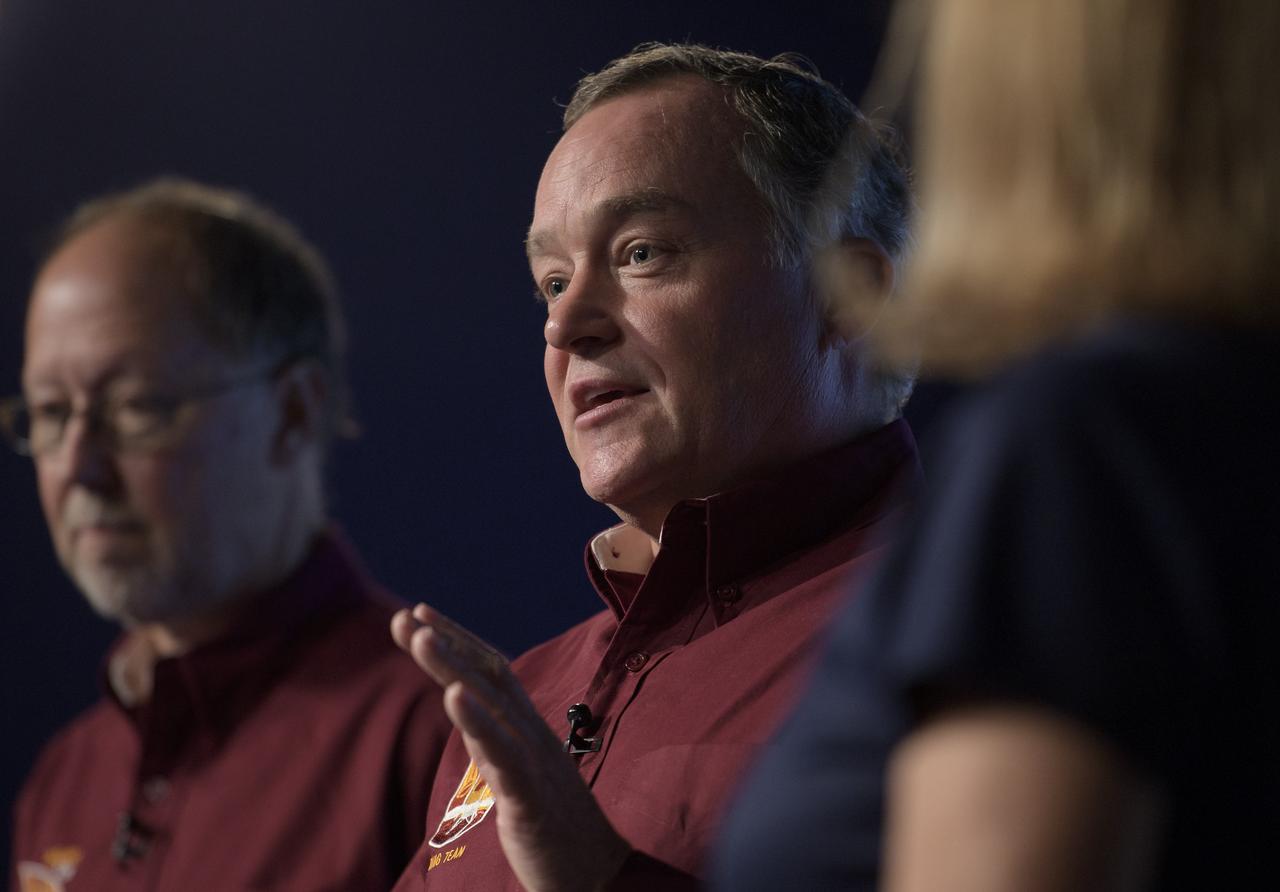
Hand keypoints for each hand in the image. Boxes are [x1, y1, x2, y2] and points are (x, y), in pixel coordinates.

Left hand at [391, 604, 631, 891]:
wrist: (600, 881)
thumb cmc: (559, 835)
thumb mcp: (519, 781)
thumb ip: (496, 748)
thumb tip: (470, 721)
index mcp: (529, 732)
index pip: (492, 673)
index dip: (458, 641)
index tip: (419, 615)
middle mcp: (534, 737)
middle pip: (489, 676)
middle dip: (447, 642)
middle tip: (405, 617)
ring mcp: (535, 764)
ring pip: (492, 704)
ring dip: (454, 667)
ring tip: (419, 638)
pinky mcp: (532, 798)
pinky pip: (504, 753)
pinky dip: (478, 721)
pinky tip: (453, 697)